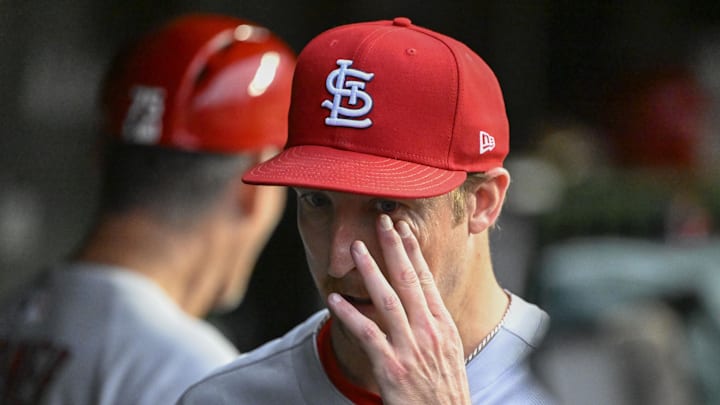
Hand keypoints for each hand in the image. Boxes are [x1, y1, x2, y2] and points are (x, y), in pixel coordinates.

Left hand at [327, 214, 470, 403]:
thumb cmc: (445, 392)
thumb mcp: (449, 353)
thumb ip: (433, 326)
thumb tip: (420, 304)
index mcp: (443, 326)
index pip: (427, 280)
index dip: (413, 252)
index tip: (403, 229)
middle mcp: (428, 332)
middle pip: (409, 281)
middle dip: (394, 248)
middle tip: (383, 221)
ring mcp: (410, 349)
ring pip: (387, 300)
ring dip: (370, 271)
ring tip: (357, 249)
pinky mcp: (392, 367)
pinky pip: (367, 334)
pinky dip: (349, 314)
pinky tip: (334, 300)